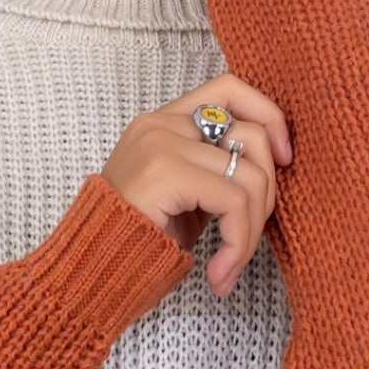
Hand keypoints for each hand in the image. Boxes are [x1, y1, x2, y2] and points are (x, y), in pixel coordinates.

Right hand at [102, 73, 293, 298]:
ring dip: (250, 232)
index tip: (284, 161)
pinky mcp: (165, 173)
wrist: (83, 279)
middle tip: (246, 239)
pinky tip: (219, 273)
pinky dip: (238, 243)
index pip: (230, 89)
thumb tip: (274, 171)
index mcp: (162, 123)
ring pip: (250, 175)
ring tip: (228, 267)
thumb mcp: (181, 201)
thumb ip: (215, 175)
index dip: (269, 117)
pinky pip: (233, 201)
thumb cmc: (132, 248)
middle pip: (251, 134)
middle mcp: (159, 125)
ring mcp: (160, 144)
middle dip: (267, 194)